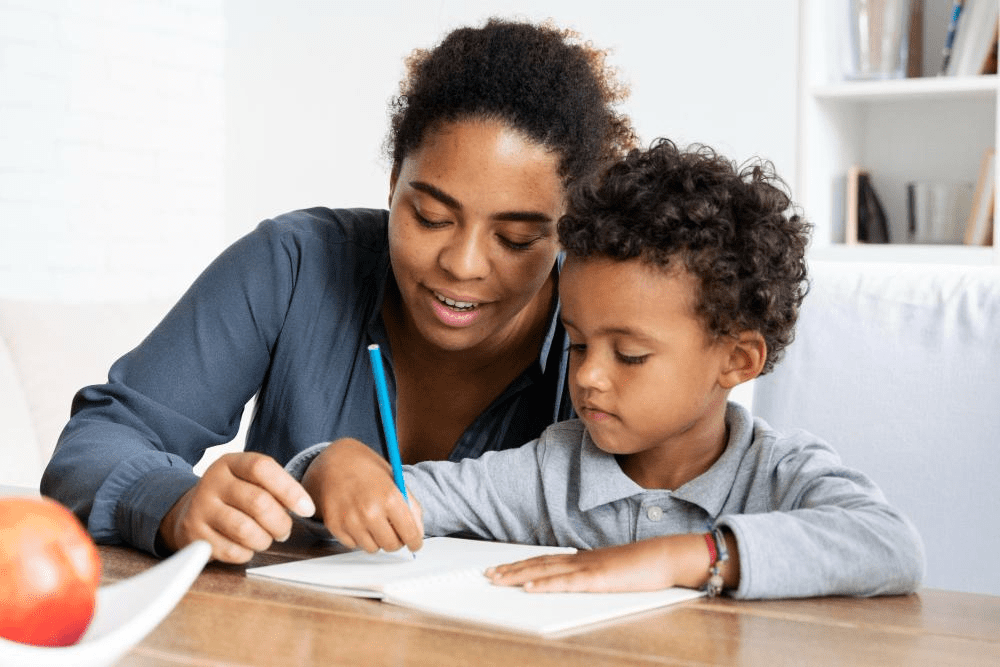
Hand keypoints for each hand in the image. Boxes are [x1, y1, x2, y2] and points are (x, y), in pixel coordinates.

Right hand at [158, 452, 315, 563]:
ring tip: (267, 538)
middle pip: (258, 502)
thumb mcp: (250, 481)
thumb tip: (304, 506)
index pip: (262, 467)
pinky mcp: (194, 535)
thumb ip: (275, 487)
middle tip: (284, 530)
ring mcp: (199, 508)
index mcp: (230, 463)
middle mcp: (212, 482)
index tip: (307, 509)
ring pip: (245, 530)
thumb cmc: (235, 497)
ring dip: (265, 540)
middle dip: (280, 522)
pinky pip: (231, 551)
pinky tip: (247, 547)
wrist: (191, 512)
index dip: (290, 489)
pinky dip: (247, 553)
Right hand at [301, 438, 422, 553]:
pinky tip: (357, 519)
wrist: (333, 460)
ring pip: (372, 548)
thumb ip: (410, 506)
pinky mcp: (334, 525)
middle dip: (396, 541)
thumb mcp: (395, 480)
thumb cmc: (367, 469)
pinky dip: (358, 537)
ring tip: (373, 521)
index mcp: (389, 497)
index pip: (410, 533)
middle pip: (391, 546)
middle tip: (394, 532)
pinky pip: (353, 545)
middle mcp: (369, 511)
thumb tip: (418, 533)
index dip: (415, 542)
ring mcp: (350, 520)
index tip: (415, 543)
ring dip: (376, 539)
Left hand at [486, 534, 712, 592]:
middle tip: (487, 574)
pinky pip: (567, 583)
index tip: (501, 569)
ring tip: (498, 580)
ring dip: (519, 575)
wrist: (666, 556)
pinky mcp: (598, 579)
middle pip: (538, 563)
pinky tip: (530, 588)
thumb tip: (581, 582)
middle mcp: (581, 560)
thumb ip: (595, 576)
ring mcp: (588, 568)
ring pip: (546, 571)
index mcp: (584, 559)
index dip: (521, 564)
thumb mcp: (614, 572)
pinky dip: (546, 584)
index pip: (545, 561)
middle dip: (511, 570)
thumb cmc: (644, 566)